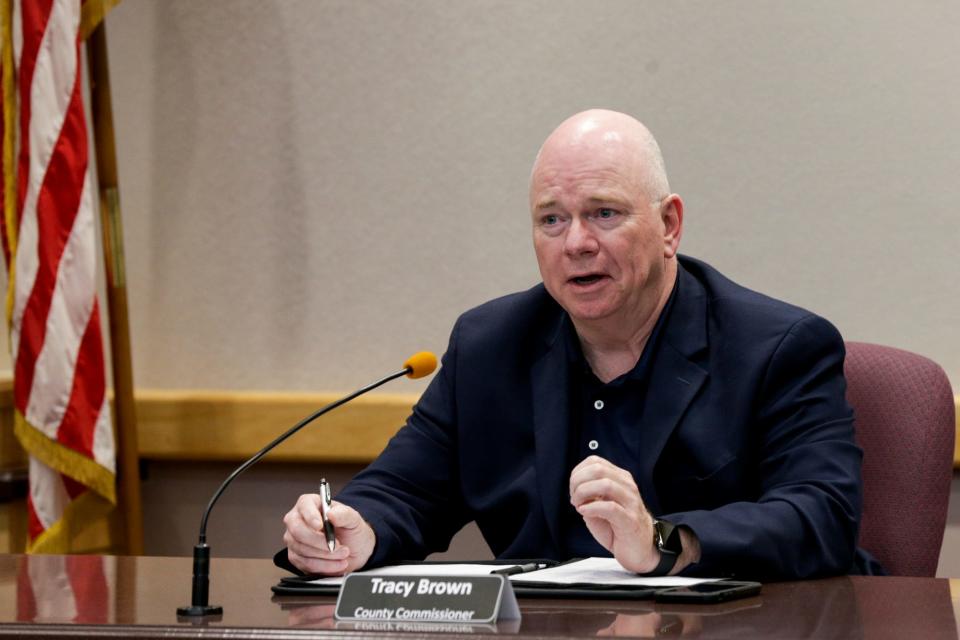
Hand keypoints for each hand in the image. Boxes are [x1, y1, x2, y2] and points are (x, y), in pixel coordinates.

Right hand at [282, 494, 375, 574]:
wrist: (354, 550)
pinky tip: (337, 564)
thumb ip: (344, 514)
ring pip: (302, 549)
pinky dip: (323, 566)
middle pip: (297, 530)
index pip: (304, 505)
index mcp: (311, 504)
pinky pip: (305, 563)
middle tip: (337, 546)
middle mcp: (298, 520)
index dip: (310, 516)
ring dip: (325, 555)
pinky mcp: (296, 557)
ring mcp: (294, 539)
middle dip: (319, 541)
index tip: (320, 526)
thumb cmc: (351, 530)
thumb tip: (331, 514)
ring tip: (343, 554)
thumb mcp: (354, 520)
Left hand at [569, 455, 657, 572]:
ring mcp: (631, 502)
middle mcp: (627, 486)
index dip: (578, 473)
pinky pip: (610, 507)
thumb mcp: (600, 505)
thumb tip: (575, 488)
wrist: (638, 550)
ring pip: (606, 484)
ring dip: (584, 493)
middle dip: (578, 482)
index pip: (595, 462)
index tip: (573, 489)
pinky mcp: (630, 520)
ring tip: (578, 505)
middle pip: (598, 469)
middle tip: (574, 497)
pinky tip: (584, 512)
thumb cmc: (617, 527)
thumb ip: (589, 494)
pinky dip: (591, 508)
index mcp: (620, 479)